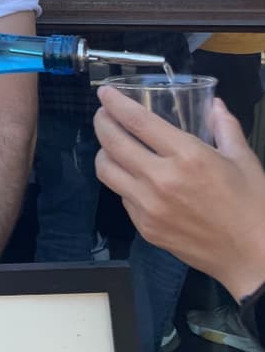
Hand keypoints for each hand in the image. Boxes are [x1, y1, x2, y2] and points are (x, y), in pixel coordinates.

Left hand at [94, 86, 264, 300]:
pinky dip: (121, 181)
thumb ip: (225, 127)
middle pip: (112, 142)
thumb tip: (213, 103)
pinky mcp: (144, 227)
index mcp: (187, 156)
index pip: (137, 121)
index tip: (104, 93)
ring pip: (106, 170)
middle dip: (101, 122)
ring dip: (103, 152)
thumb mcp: (244, 160)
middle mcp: (161, 179)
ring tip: (111, 145)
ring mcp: (148, 206)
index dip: (115, 103)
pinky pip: (120, 196)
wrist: (254, 259)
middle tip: (103, 114)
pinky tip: (132, 177)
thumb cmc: (252, 206)